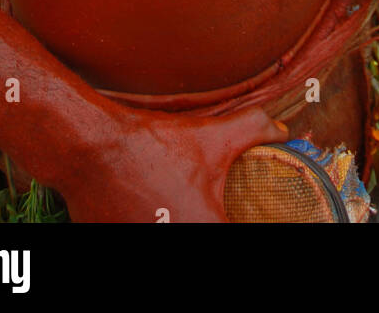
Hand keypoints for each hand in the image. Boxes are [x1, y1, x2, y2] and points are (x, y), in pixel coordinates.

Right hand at [61, 100, 286, 223]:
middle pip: (207, 238)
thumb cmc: (155, 146)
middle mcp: (174, 244)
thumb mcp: (213, 135)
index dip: (252, 225)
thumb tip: (283, 131)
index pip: (241, 238)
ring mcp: (143, 248)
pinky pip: (147, 237)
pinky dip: (154, 225)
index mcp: (208, 229)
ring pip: (172, 240)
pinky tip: (155, 212)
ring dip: (180, 222)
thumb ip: (255, 131)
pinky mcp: (116, 245)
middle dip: (210, 219)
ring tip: (176, 207)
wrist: (95, 150)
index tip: (244, 214)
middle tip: (210, 208)